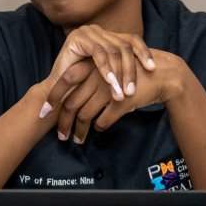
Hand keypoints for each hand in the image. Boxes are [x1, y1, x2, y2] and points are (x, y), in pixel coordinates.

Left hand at [46, 49, 186, 141]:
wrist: (162, 73)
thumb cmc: (132, 73)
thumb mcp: (108, 71)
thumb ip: (89, 80)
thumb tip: (70, 97)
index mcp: (91, 65)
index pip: (64, 82)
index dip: (52, 99)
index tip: (43, 113)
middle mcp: (97, 76)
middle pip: (71, 103)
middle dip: (63, 122)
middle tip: (60, 135)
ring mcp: (108, 89)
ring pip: (85, 115)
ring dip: (79, 131)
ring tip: (77, 140)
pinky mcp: (120, 102)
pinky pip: (103, 121)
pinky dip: (98, 127)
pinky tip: (97, 130)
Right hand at [49, 25, 154, 100]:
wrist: (56, 93)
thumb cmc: (82, 87)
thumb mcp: (108, 75)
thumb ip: (124, 67)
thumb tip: (157, 67)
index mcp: (107, 36)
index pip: (131, 40)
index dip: (144, 52)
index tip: (153, 69)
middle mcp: (98, 31)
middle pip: (124, 46)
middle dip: (131, 70)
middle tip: (133, 90)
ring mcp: (87, 31)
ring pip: (113, 50)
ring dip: (119, 73)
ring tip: (122, 93)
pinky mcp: (77, 37)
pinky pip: (98, 53)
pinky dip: (106, 69)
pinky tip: (111, 83)